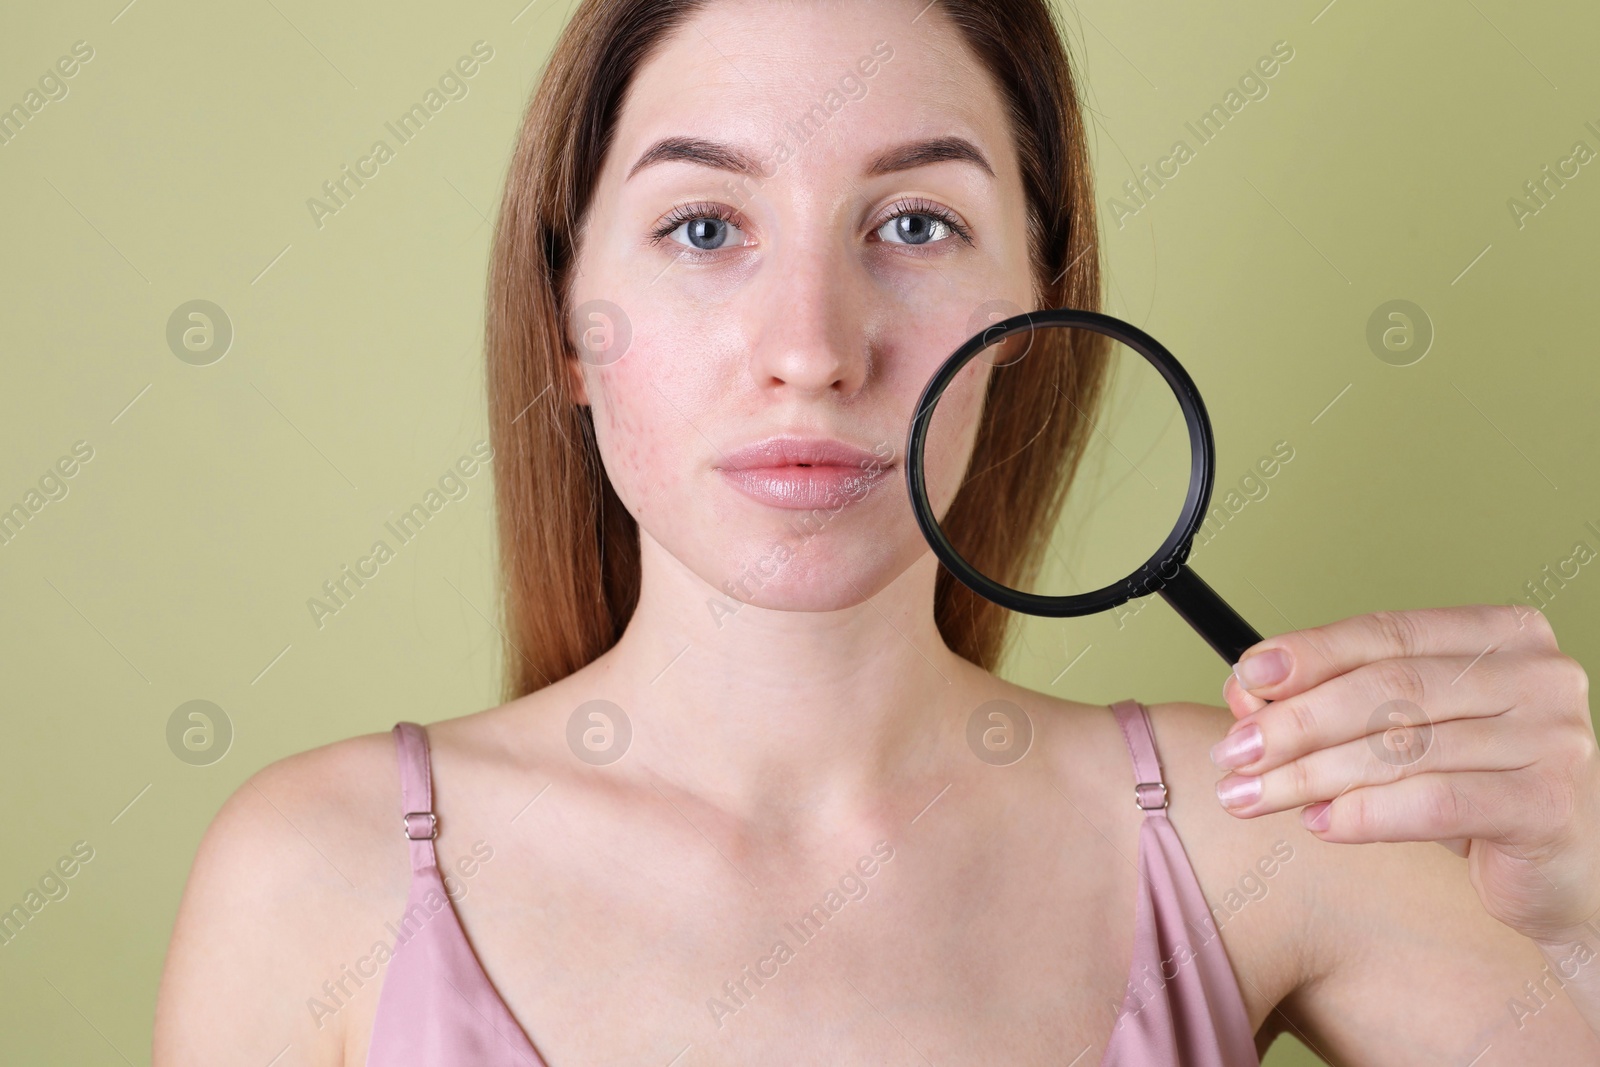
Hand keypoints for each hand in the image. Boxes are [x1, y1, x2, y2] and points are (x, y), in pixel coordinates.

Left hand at [1211, 604, 1599, 946]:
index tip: (1245, 677)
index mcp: (1501, 635)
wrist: (1567, 875)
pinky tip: (1320, 823)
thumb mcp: (1405, 735)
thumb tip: (1246, 690)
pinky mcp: (1548, 804)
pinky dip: (1365, 814)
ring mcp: (1552, 737)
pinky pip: (1435, 803)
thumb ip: (1333, 703)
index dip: (1309, 653)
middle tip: (1233, 752)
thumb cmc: (1482, 792)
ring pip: (1402, 748)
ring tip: (1253, 795)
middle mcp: (1536, 675)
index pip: (1386, 632)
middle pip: (1387, 687)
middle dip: (1295, 722)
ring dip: (1310, 775)